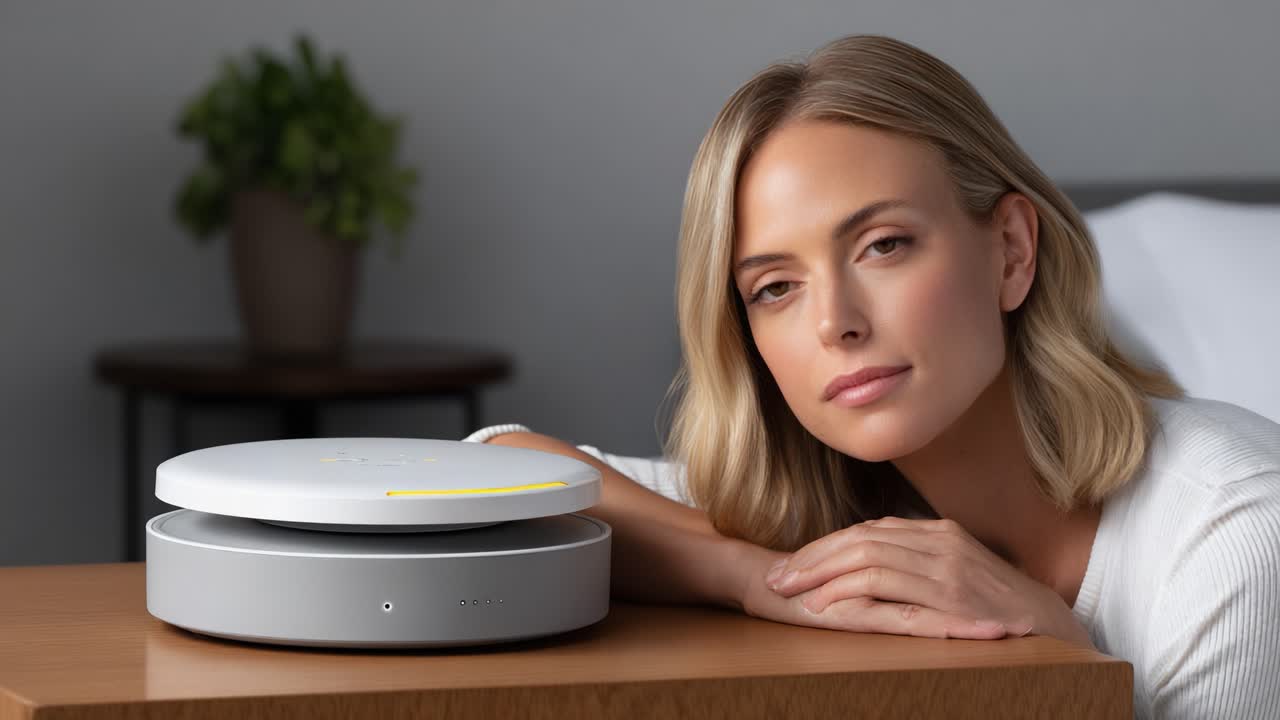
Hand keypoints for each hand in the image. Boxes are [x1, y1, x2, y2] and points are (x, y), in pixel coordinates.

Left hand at [763, 516, 1092, 645]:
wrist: (1057, 629)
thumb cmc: (1002, 609)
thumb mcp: (959, 574)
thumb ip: (920, 563)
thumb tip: (875, 564)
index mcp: (938, 533)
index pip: (867, 530)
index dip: (824, 547)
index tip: (792, 565)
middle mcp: (940, 542)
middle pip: (860, 539)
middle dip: (812, 559)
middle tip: (777, 577)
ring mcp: (947, 568)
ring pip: (868, 559)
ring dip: (823, 577)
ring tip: (792, 593)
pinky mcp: (951, 598)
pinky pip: (889, 588)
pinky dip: (851, 595)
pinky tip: (827, 606)